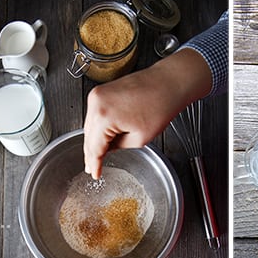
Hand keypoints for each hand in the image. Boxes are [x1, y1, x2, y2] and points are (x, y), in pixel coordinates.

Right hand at [83, 48, 211, 178]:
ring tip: (96, 157)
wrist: (168, 82)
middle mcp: (96, 102)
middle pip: (88, 136)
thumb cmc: (160, 106)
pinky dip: (98, 127)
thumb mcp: (139, 138)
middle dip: (90, 154)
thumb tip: (108, 148)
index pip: (94, 147)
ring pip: (90, 125)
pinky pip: (95, 114)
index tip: (94, 174)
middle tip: (92, 169)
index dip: (94, 163)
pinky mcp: (102, 91)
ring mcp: (97, 94)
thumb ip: (118, 146)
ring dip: (93, 140)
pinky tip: (101, 138)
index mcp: (103, 116)